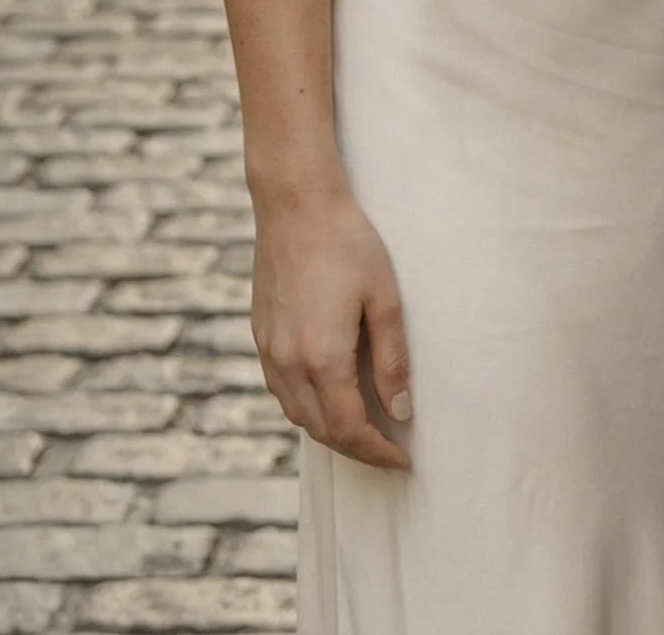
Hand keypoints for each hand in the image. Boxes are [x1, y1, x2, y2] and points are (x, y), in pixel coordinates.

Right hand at [251, 187, 411, 469]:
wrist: (296, 204)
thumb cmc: (348, 243)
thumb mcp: (385, 298)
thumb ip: (392, 359)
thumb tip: (399, 411)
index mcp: (322, 358)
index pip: (350, 429)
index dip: (377, 451)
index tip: (403, 460)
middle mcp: (289, 363)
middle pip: (322, 430)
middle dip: (356, 448)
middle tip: (388, 451)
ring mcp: (269, 351)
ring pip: (297, 414)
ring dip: (329, 431)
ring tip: (363, 430)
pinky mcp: (260, 335)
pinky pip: (282, 390)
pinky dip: (306, 407)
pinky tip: (328, 397)